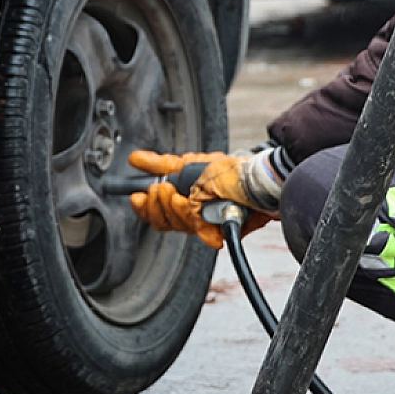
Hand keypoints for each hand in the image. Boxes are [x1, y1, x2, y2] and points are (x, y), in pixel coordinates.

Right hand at [127, 150, 274, 248]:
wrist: (259, 176)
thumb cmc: (230, 171)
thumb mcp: (189, 162)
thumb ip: (161, 164)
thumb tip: (135, 160)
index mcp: (182, 201)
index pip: (155, 213)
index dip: (144, 208)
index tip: (137, 196)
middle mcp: (193, 214)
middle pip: (163, 221)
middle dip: (157, 205)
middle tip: (161, 190)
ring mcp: (206, 223)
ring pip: (180, 225)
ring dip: (175, 210)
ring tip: (178, 196)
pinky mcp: (221, 231)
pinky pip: (203, 232)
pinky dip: (200, 225)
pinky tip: (196, 213)